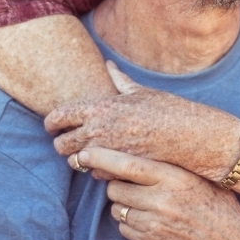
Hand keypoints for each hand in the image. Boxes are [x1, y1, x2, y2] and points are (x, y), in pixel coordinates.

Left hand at [46, 61, 239, 181]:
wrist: (188, 135)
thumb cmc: (166, 110)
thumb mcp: (141, 92)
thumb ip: (119, 81)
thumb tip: (108, 65)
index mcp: (100, 107)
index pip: (59, 116)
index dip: (51, 122)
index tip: (52, 125)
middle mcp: (98, 129)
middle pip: (61, 145)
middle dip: (64, 145)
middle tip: (71, 143)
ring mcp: (107, 152)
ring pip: (76, 163)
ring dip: (81, 160)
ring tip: (91, 154)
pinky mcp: (117, 169)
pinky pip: (96, 174)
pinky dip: (99, 170)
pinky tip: (110, 164)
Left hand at [76, 147, 239, 239]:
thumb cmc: (218, 204)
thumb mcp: (198, 176)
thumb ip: (169, 162)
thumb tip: (136, 145)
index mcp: (173, 177)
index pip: (127, 164)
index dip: (100, 157)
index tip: (84, 153)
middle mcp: (161, 200)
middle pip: (115, 187)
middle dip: (118, 184)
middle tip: (132, 183)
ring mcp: (154, 225)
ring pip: (117, 209)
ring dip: (124, 205)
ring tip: (145, 202)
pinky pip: (125, 228)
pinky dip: (131, 223)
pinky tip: (150, 220)